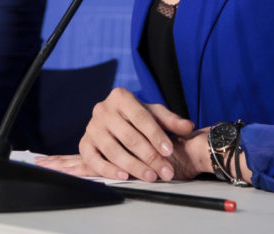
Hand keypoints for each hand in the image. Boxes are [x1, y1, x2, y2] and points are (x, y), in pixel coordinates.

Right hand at [73, 87, 197, 181]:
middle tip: (166, 171)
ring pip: (113, 150)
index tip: (169, 151)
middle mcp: (103, 109)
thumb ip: (170, 120)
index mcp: (120, 97)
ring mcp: (91, 127)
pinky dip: (109, 170)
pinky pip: (94, 160)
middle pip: (129, 136)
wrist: (111, 120)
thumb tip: (188, 126)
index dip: (156, 135)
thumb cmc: (135, 116)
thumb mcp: (153, 113)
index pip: (141, 118)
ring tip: (151, 176)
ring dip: (134, 166)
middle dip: (150, 156)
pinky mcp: (84, 143)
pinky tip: (124, 176)